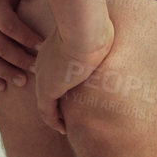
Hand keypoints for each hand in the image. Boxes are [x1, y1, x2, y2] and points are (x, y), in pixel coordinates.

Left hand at [34, 21, 114, 135]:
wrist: (84, 31)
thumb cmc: (94, 28)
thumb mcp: (96, 33)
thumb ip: (98, 38)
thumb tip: (112, 37)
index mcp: (55, 49)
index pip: (54, 71)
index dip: (61, 83)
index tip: (70, 93)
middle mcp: (45, 63)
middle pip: (48, 87)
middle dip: (56, 101)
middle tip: (65, 114)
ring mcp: (44, 76)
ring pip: (46, 101)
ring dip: (55, 114)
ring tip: (64, 125)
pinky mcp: (47, 90)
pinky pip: (47, 112)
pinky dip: (53, 121)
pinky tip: (62, 129)